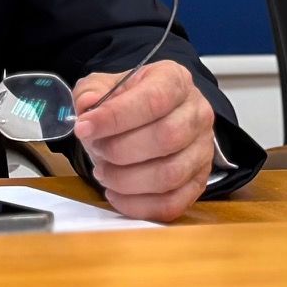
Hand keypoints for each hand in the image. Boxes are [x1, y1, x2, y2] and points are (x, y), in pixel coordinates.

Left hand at [70, 60, 214, 222]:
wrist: (153, 118)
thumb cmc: (131, 103)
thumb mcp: (106, 85)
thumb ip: (91, 90)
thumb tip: (87, 104)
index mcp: (175, 81)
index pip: (153, 99)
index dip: (116, 117)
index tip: (84, 128)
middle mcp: (197, 113)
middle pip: (166, 138)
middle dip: (119, 150)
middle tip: (96, 150)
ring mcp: (202, 149)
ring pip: (170, 175)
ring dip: (126, 180)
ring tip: (103, 172)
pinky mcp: (198, 181)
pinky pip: (172, 203)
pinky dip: (137, 205)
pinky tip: (116, 193)